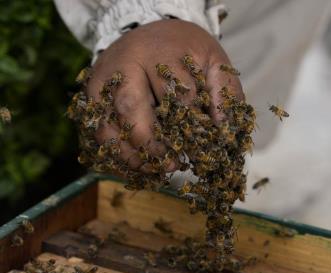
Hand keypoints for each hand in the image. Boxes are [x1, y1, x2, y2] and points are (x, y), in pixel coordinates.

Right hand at [87, 19, 243, 171]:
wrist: (152, 31)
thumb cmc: (186, 50)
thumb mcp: (214, 60)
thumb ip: (224, 91)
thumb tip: (222, 128)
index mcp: (160, 51)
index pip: (175, 94)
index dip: (190, 126)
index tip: (202, 147)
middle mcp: (124, 62)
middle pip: (129, 105)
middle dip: (150, 142)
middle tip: (170, 164)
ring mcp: (102, 78)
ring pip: (107, 122)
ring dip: (129, 154)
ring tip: (151, 169)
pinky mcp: (91, 95)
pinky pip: (97, 129)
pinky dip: (115, 151)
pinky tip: (135, 162)